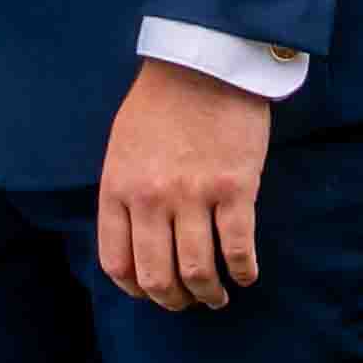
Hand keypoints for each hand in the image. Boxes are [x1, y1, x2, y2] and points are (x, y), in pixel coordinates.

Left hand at [96, 56, 271, 312]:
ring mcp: (193, 195)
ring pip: (198, 272)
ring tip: (218, 295)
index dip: (135, 289)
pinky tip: (246, 273)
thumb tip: (133, 238)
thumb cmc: (161, 101)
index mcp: (118, 187)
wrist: (204, 61)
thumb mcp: (122, 145)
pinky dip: (243, 271)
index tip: (151, 291)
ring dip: (209, 294)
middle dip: (174, 301)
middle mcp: (151, 198)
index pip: (117, 262)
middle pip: (157, 278)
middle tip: (188, 301)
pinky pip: (238, 249)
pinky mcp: (235, 189)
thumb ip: (124, 191)